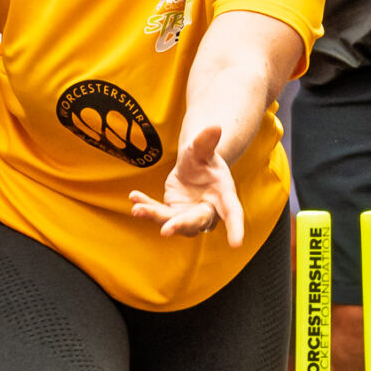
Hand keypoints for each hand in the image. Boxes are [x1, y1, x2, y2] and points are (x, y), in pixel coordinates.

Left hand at [129, 122, 242, 242]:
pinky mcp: (172, 213)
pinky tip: (133, 197)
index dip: (236, 229)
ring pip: (172, 221)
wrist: (195, 165)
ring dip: (154, 216)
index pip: (233, 213)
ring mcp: (188, 215)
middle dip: (180, 225)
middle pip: (195, 222)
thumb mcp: (204, 149)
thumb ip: (207, 141)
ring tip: (137, 209)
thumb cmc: (206, 159)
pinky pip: (158, 213)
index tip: (237, 244)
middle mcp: (208, 211)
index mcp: (224, 196)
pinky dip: (145, 206)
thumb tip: (214, 126)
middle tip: (166, 230)